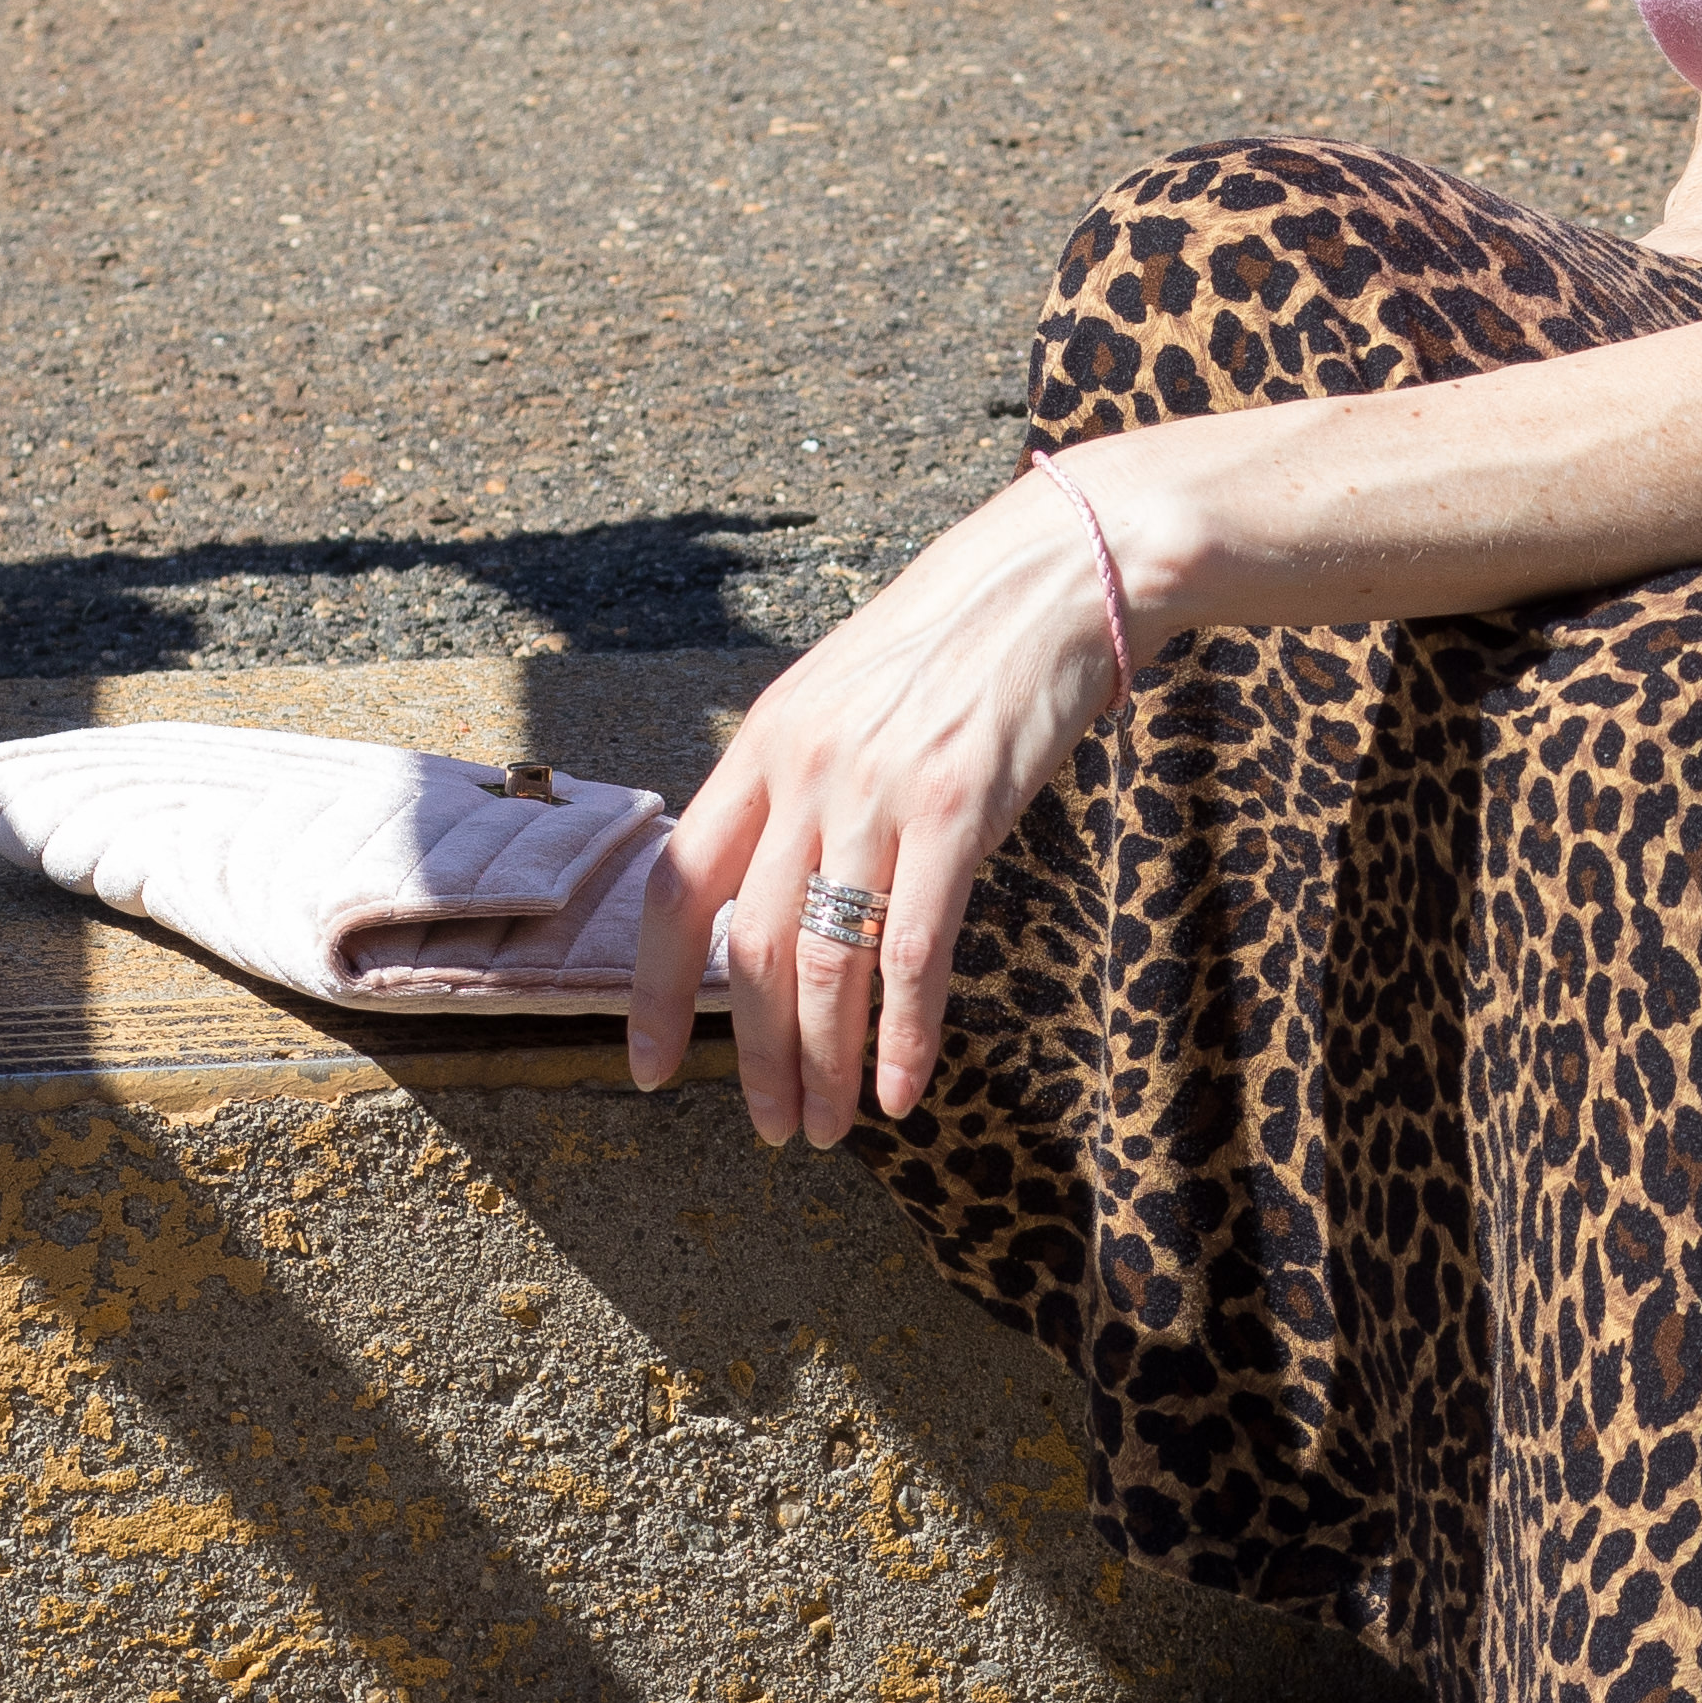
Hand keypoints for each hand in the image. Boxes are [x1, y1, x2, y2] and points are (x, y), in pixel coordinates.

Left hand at [625, 462, 1134, 1143]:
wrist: (1054, 574)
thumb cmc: (959, 641)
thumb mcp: (847, 695)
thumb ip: (804, 780)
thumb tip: (777, 882)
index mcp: (764, 744)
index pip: (681, 888)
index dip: (656, 990)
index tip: (647, 1067)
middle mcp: (805, 771)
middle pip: (755, 948)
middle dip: (756, 1055)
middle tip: (772, 1126)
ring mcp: (878, 792)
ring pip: (828, 963)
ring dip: (822, 1063)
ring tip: (827, 1127)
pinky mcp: (957, 812)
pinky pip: (914, 951)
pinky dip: (904, 1035)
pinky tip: (901, 1090)